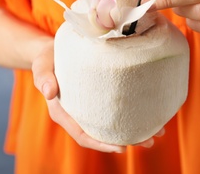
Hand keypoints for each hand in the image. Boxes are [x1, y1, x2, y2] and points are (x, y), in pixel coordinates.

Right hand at [31, 39, 163, 151]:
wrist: (53, 51)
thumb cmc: (47, 58)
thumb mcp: (41, 64)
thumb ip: (43, 77)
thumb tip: (49, 92)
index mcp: (63, 112)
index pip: (82, 135)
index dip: (101, 144)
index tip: (121, 148)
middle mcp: (78, 114)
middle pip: (103, 134)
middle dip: (127, 140)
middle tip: (149, 141)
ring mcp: (90, 108)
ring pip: (113, 124)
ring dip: (135, 130)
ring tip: (158, 131)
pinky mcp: (99, 98)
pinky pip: (116, 110)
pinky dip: (133, 114)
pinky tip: (151, 113)